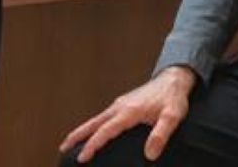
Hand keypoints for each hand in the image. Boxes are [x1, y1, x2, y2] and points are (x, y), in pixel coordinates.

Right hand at [59, 65, 197, 162]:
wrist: (174, 78)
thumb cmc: (173, 97)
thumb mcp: (172, 117)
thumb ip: (160, 134)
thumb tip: (149, 154)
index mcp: (129, 111)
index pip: (106, 130)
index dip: (93, 144)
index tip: (82, 157)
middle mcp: (121, 106)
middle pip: (94, 122)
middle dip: (78, 135)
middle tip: (63, 147)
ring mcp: (121, 104)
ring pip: (97, 119)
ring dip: (84, 130)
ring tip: (72, 143)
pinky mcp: (124, 105)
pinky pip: (104, 117)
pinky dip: (94, 126)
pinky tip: (93, 133)